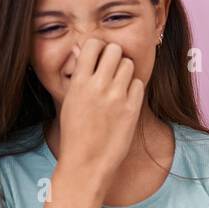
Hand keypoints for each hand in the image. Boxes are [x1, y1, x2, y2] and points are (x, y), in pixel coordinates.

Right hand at [56, 38, 145, 196]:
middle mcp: (98, 86)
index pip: (93, 44)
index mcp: (79, 82)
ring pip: (129, 65)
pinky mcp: (131, 109)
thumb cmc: (75, 133)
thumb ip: (78, 74)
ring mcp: (116, 97)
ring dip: (125, 72)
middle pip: (115, 50)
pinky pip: (138, 84)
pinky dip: (133, 89)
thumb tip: (82, 49)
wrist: (86, 163)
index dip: (98, 48)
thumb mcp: (69, 101)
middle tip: (112, 70)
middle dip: (114, 56)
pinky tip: (125, 100)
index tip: (99, 57)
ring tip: (118, 86)